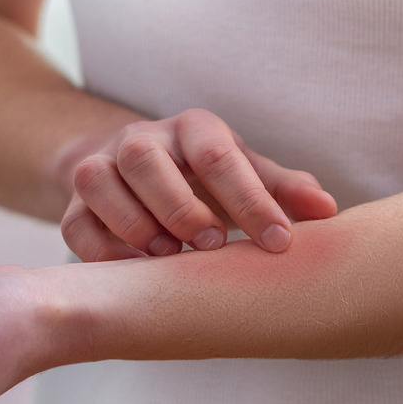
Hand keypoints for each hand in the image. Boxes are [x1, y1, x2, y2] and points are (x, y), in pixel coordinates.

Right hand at [60, 108, 336, 260]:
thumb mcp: (244, 172)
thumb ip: (282, 189)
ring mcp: (99, 168)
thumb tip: (329, 210)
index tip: (280, 242)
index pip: (219, 155)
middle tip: (213, 244)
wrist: (132, 165)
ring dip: (132, 222)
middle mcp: (140, 140)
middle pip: (144, 158)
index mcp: (191, 130)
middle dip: (178, 204)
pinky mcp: (73, 206)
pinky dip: (100, 251)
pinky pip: (74, 224)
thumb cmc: (204, 175)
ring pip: (97, 182)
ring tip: (169, 257)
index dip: (252, 199)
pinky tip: (135, 274)